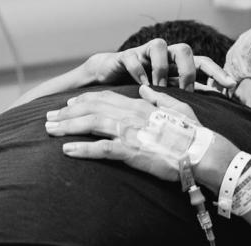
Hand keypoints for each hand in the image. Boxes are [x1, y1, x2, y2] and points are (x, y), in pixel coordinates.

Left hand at [47, 86, 207, 180]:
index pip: (105, 97)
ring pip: (90, 124)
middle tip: (48, 118)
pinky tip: (66, 150)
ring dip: (66, 127)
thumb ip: (159, 97)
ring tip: (48, 131)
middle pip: (91, 109)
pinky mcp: (131, 151)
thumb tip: (145, 89)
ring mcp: (130, 132)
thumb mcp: (178, 107)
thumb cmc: (193, 133)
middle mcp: (131, 115)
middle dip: (66, 112)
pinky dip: (82, 149)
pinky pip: (100, 149)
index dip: (83, 100)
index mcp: (140, 105)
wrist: (202, 152)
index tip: (69, 104)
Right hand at [82, 39, 236, 91]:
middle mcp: (165, 55)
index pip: (203, 64)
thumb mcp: (168, 97)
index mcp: (179, 65)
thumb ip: (185, 101)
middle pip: (184, 50)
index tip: (232, 85)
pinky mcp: (127, 56)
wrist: (111, 80)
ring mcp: (146, 53)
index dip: (218, 72)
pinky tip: (141, 84)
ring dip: (161, 68)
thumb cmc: (144, 91)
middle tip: (185, 91)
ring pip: (160, 46)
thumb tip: (211, 116)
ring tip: (159, 87)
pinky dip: (139, 71)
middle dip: (187, 70)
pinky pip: (135, 57)